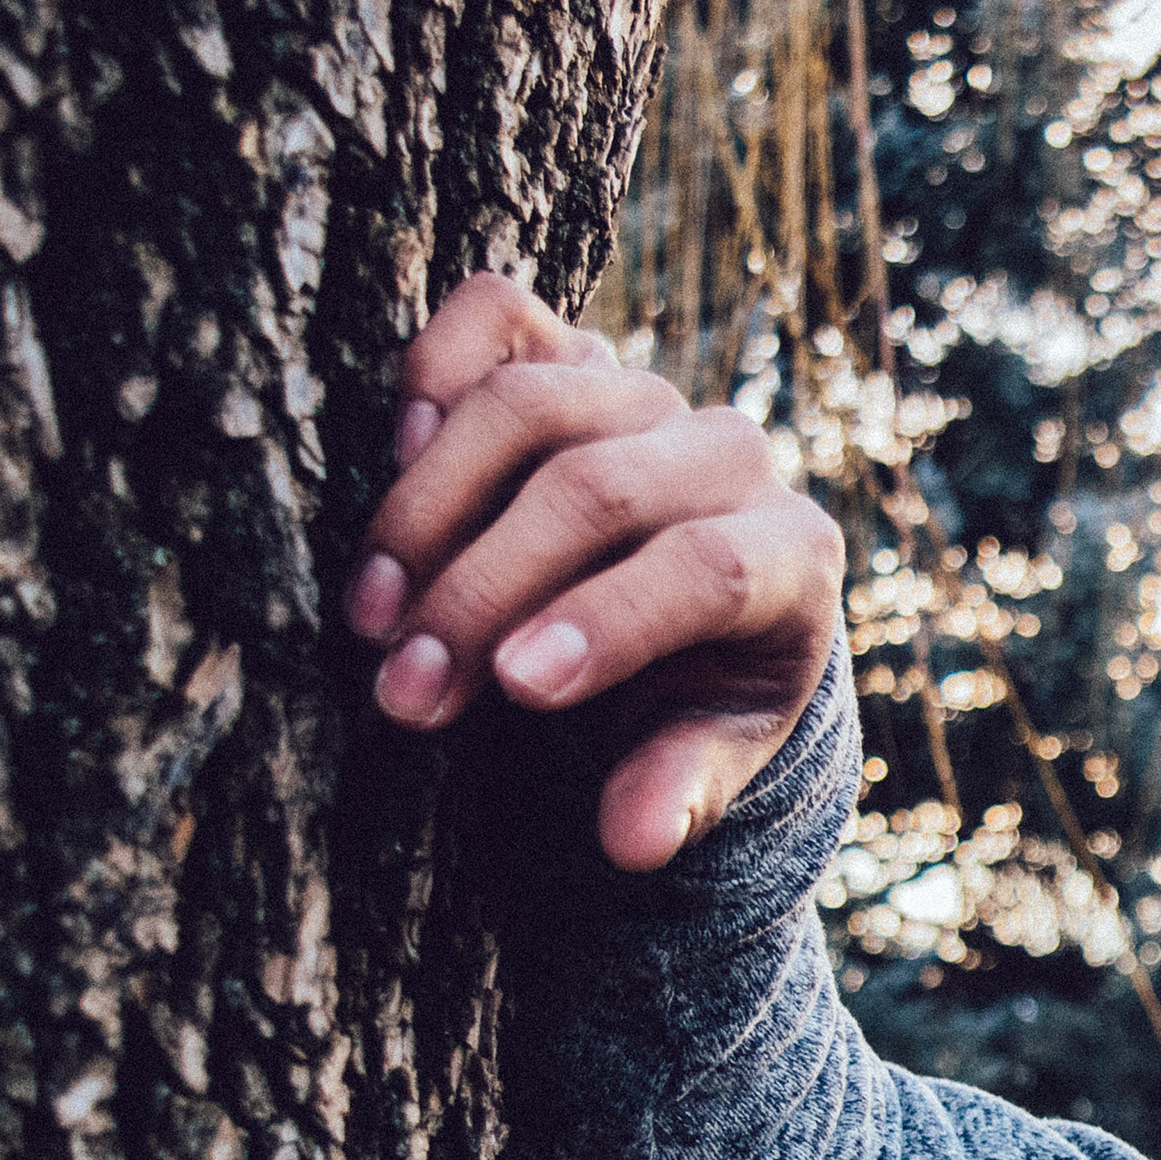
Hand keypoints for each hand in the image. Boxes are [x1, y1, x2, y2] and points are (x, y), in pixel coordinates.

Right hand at [348, 271, 846, 872]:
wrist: (693, 593)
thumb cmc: (697, 684)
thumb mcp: (708, 749)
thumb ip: (681, 792)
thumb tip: (634, 842)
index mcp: (791, 552)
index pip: (705, 568)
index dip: (607, 621)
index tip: (513, 684)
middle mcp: (727, 452)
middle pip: (597, 492)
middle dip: (485, 594)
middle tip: (401, 689)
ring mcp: (643, 390)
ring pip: (530, 409)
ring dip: (429, 512)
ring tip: (369, 617)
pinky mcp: (566, 350)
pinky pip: (494, 316)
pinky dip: (432, 372)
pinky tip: (388, 463)